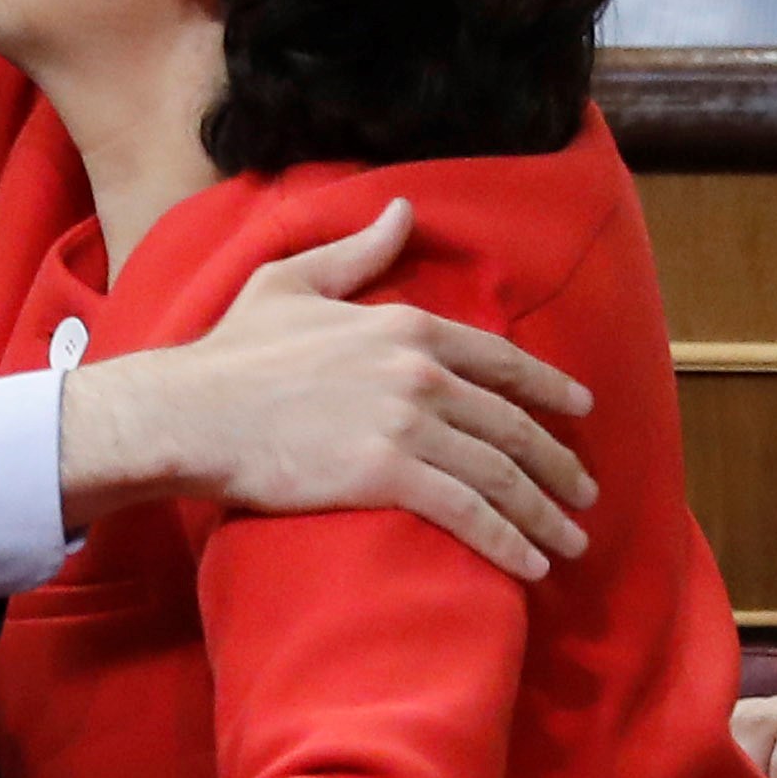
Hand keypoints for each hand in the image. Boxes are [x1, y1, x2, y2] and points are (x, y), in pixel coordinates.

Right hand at [54, 200, 597, 580]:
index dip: (550, 389)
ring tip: (570, 541)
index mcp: (407, 325)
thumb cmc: (232, 352)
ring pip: (501, 475)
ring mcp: (408, 425)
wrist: (191, 412)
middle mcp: (421, 372)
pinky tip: (531, 565)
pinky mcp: (389, 477)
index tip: (582, 410)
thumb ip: (358, 251)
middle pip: (513, 426)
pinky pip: (469, 513)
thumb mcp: (294, 282)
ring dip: (545, 514)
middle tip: (585, 493)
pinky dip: (509, 541)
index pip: (501, 362)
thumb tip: (403, 211)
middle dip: (559, 465)